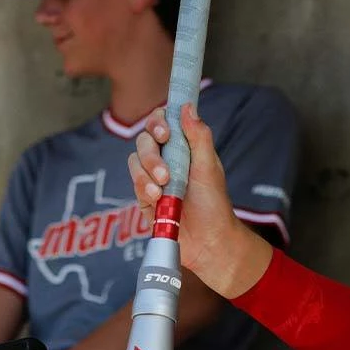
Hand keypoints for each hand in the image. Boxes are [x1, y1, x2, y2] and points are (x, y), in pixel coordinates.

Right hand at [130, 104, 266, 296]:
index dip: (158, 122)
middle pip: (143, 141)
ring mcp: (153, 179)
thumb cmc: (215, 206)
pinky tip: (157, 198)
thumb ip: (199, 137)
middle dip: (151, 153)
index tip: (164, 131)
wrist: (211, 242)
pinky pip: (135, 185)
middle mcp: (166, 160)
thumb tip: (187, 106)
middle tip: (165, 171)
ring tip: (163, 188)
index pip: (161, 123)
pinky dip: (144, 189)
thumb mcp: (210, 168)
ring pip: (135, 162)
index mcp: (182, 149)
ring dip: (146, 172)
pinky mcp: (146, 200)